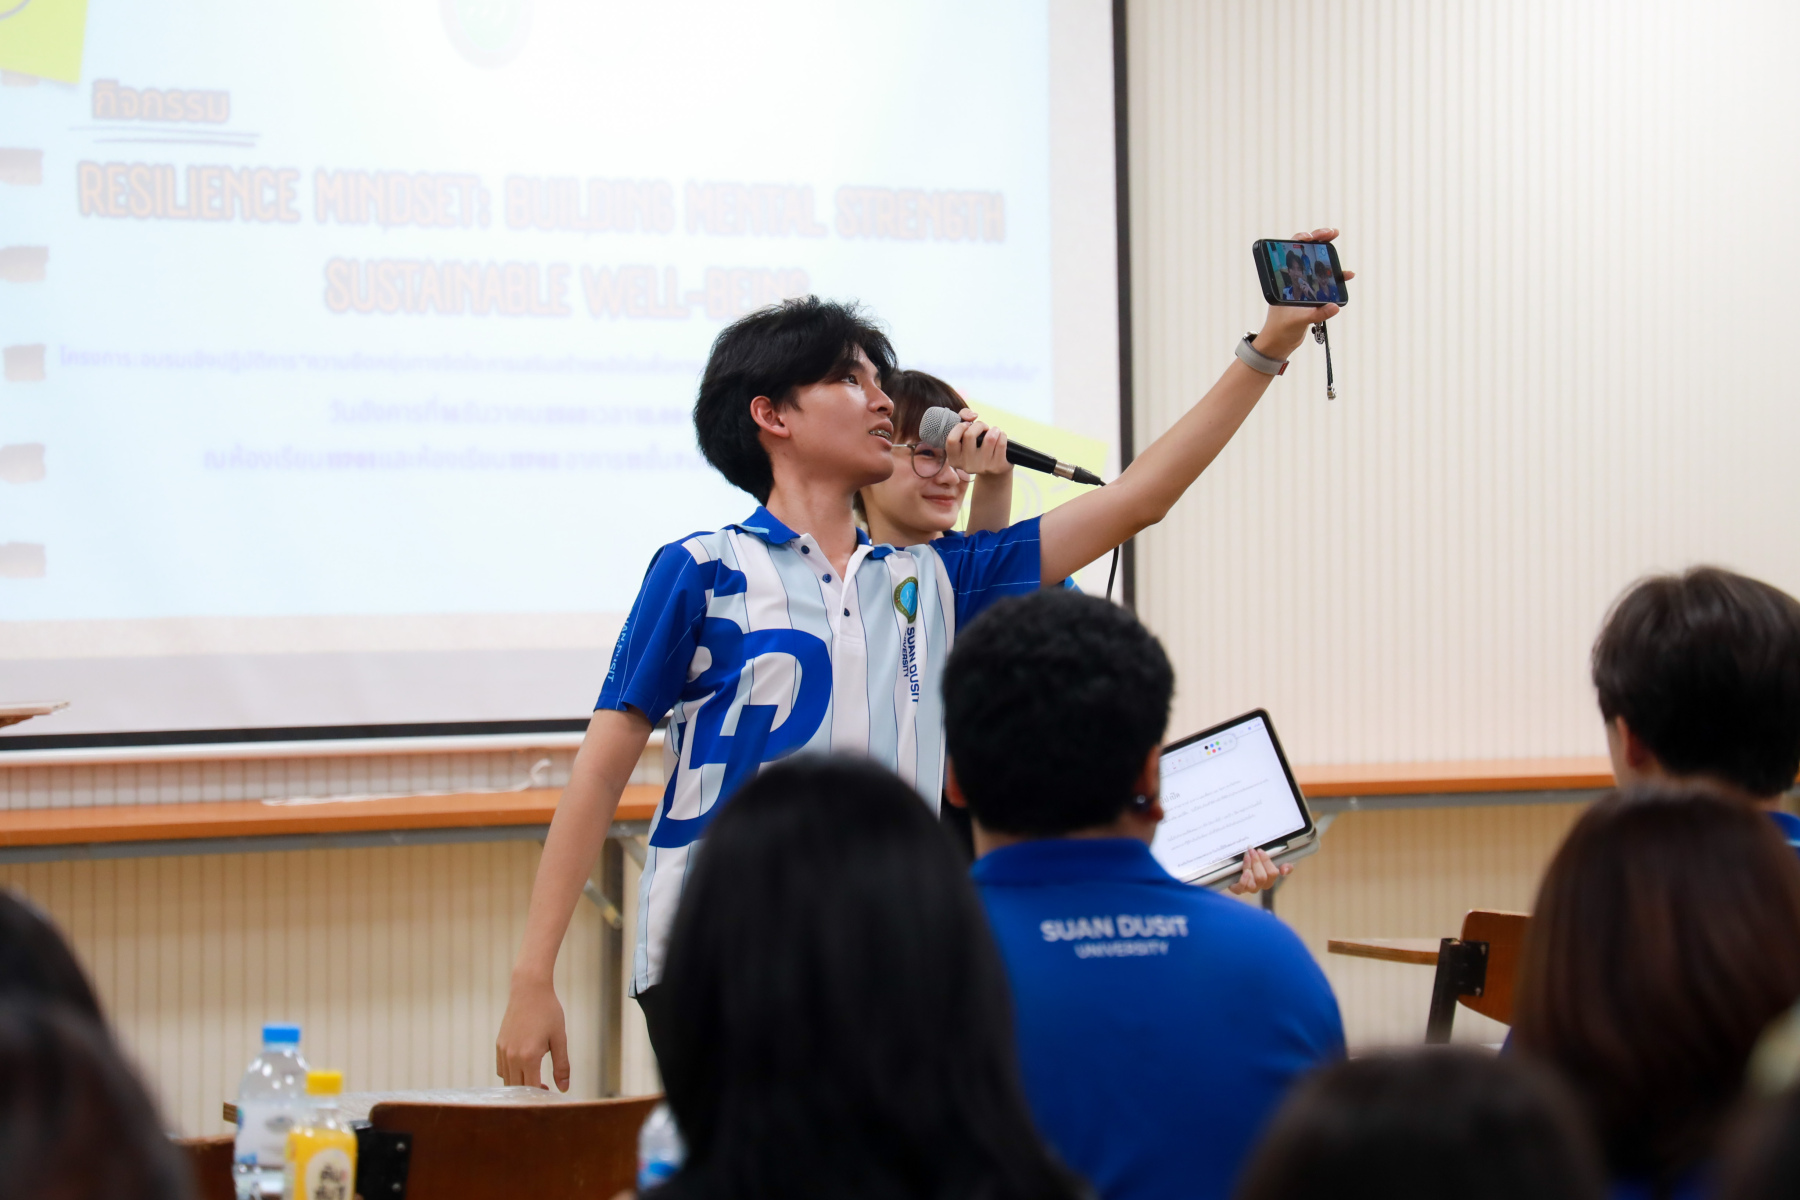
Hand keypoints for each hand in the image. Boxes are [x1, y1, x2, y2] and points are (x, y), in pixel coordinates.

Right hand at [496, 974, 569, 1089]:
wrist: (529, 990)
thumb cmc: (548, 1012)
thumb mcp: (559, 1039)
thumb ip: (562, 1066)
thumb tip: (564, 1089)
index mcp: (528, 1057)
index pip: (532, 1088)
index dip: (541, 1095)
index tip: (550, 1093)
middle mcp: (512, 1057)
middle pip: (517, 1088)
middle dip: (530, 1092)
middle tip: (545, 1088)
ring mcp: (503, 1051)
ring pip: (507, 1080)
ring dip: (519, 1084)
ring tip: (534, 1078)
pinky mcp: (499, 1045)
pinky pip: (501, 1069)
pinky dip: (510, 1074)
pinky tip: (523, 1067)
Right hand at [943, 408, 1011, 476]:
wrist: (993, 469)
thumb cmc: (976, 446)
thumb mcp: (965, 433)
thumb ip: (963, 416)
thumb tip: (972, 415)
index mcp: (955, 459)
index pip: (952, 440)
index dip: (959, 427)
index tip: (967, 425)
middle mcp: (967, 466)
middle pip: (969, 435)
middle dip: (979, 425)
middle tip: (984, 427)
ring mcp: (982, 468)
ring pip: (989, 439)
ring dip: (994, 430)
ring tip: (994, 432)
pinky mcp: (997, 467)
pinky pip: (1001, 444)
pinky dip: (1002, 436)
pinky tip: (1001, 437)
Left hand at [1227, 847, 1293, 895]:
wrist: (1236, 866)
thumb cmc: (1257, 862)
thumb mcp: (1272, 860)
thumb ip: (1286, 865)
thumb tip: (1284, 871)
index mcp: (1269, 879)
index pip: (1273, 873)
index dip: (1266, 861)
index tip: (1260, 850)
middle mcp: (1259, 886)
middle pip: (1261, 878)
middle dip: (1256, 862)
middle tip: (1252, 850)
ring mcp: (1248, 889)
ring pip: (1252, 883)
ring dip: (1249, 867)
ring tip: (1246, 856)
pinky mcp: (1237, 889)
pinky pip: (1240, 889)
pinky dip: (1243, 881)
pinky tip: (1244, 872)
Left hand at [1251, 227, 1354, 360]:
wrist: (1280, 344)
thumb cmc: (1280, 330)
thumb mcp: (1297, 320)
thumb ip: (1315, 313)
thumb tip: (1334, 306)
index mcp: (1284, 280)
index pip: (1291, 251)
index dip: (1302, 239)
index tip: (1313, 236)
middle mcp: (1293, 279)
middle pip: (1306, 253)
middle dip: (1319, 240)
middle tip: (1332, 233)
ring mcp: (1303, 286)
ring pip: (1316, 265)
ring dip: (1328, 256)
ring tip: (1337, 248)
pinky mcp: (1311, 296)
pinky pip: (1325, 282)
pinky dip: (1336, 277)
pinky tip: (1346, 275)